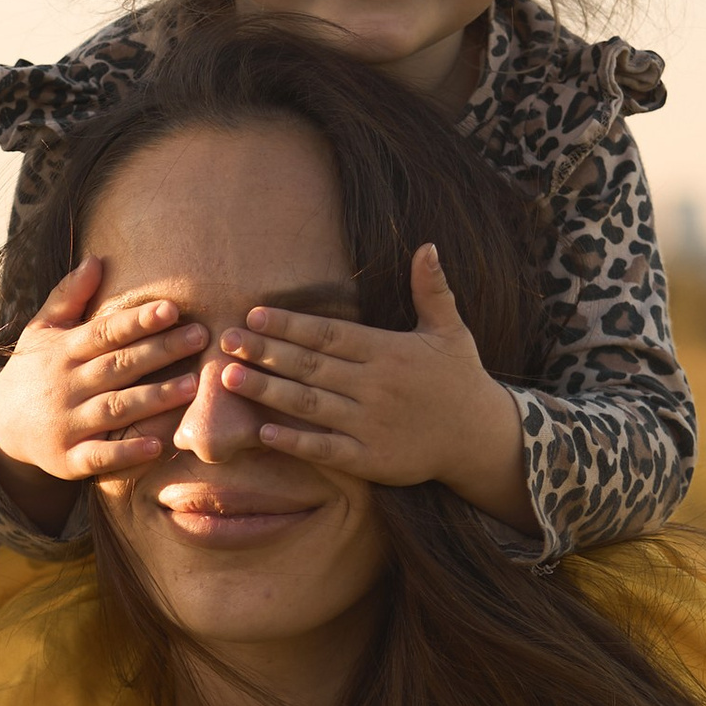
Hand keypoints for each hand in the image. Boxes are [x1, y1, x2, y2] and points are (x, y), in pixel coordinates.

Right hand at [0, 259, 208, 485]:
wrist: (0, 424)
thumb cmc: (34, 370)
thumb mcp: (42, 329)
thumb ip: (68, 296)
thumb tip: (95, 259)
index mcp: (63, 351)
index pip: (104, 333)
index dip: (137, 321)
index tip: (170, 308)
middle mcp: (66, 386)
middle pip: (118, 366)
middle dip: (160, 351)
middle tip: (200, 336)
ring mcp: (68, 424)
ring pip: (116, 409)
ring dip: (155, 398)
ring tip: (193, 385)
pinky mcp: (69, 459)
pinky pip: (100, 457)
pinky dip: (127, 453)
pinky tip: (157, 446)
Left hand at [215, 246, 531, 521]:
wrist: (480, 438)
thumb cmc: (459, 379)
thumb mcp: (451, 330)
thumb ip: (433, 290)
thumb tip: (428, 246)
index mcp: (389, 352)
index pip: (330, 334)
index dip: (290, 325)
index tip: (253, 314)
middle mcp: (376, 387)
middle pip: (311, 367)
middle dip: (266, 353)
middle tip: (226, 341)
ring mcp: (371, 425)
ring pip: (310, 405)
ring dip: (268, 392)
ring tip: (229, 379)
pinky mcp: (371, 459)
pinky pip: (326, 449)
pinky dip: (295, 442)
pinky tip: (263, 432)